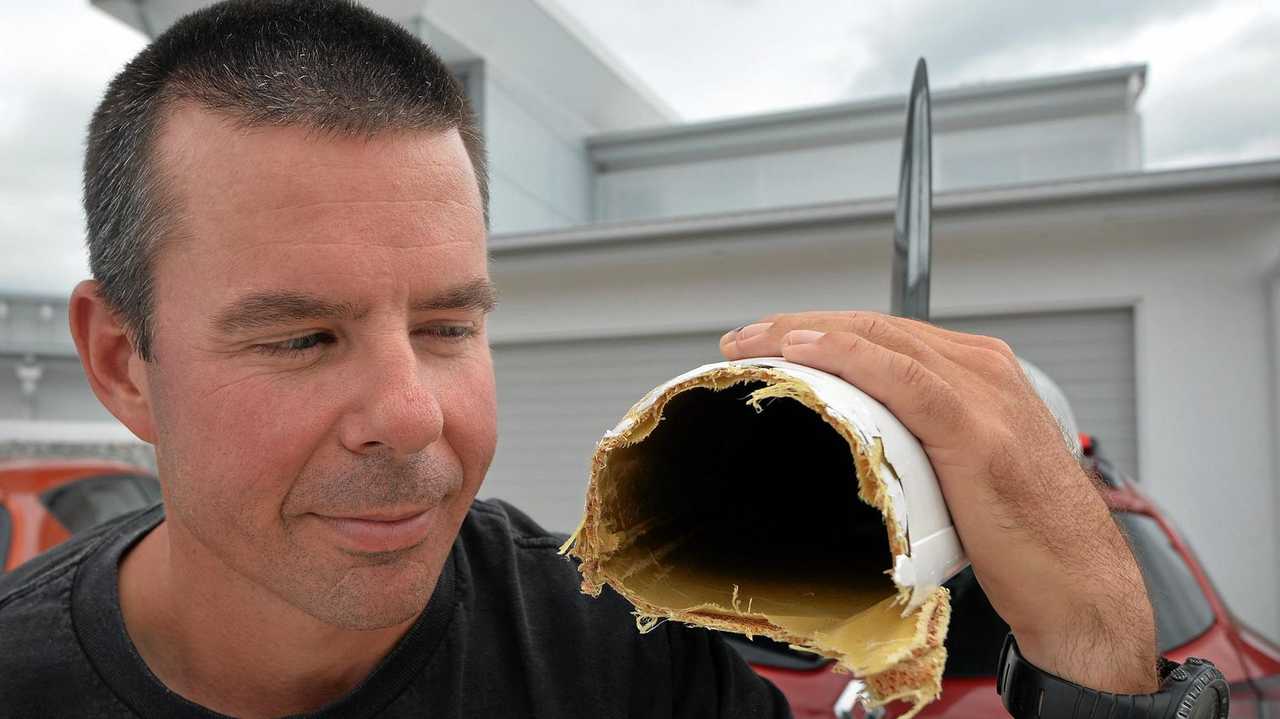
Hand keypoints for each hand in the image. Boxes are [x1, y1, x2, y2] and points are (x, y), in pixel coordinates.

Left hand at [720, 311, 1157, 692]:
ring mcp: (984, 395)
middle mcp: (985, 372)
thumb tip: (860, 448)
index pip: (885, 334)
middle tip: (745, 340)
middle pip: (875, 328)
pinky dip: (848, 356)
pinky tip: (807, 350)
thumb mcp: (966, 472)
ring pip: (879, 340)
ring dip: (805, 333)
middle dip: (800, 325)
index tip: (770, 341)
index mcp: (982, 376)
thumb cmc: (1027, 539)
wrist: (1081, 585)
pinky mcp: (977, 431)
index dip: (820, 329)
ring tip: (754, 344)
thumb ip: (921, 442)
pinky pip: (900, 377)